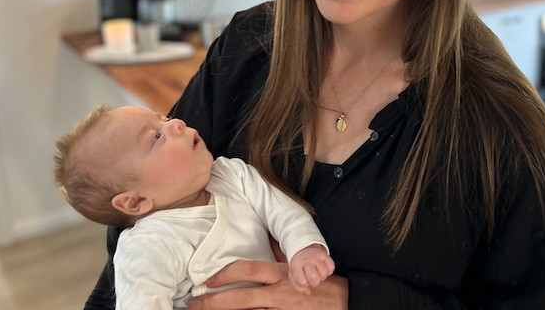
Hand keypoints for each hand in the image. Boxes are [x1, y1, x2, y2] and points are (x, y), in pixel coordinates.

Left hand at [188, 260, 347, 309]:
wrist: (349, 304)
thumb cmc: (326, 284)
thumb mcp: (305, 263)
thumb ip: (285, 255)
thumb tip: (270, 241)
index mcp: (283, 274)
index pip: (249, 270)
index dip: (226, 274)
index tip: (209, 279)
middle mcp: (281, 294)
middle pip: (242, 298)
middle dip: (215, 301)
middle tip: (195, 303)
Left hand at [288, 244, 334, 292]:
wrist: (302, 249)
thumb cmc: (299, 265)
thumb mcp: (293, 275)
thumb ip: (298, 286)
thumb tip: (308, 292)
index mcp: (296, 265)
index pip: (302, 282)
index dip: (304, 284)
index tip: (302, 278)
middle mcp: (307, 260)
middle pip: (314, 279)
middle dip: (314, 282)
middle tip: (311, 277)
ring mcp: (316, 257)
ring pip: (324, 273)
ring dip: (322, 276)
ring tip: (317, 272)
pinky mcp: (325, 255)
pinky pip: (331, 267)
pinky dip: (329, 270)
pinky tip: (323, 268)